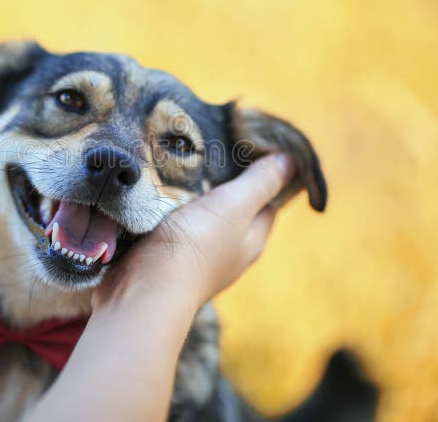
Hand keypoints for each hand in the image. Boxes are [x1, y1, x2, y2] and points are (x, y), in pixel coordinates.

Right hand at [93, 152, 294, 311]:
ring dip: (196, 195)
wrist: (144, 288)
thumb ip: (261, 183)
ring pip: (202, 218)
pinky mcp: (166, 257)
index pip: (268, 204)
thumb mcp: (234, 205)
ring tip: (185, 163)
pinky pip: (175, 226)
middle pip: (235, 211)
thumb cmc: (195, 245)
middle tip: (215, 149)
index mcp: (251, 241)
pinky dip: (171, 208)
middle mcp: (228, 253)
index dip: (266, 178)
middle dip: (228, 183)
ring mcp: (196, 258)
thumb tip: (293, 161)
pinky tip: (160, 192)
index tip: (253, 149)